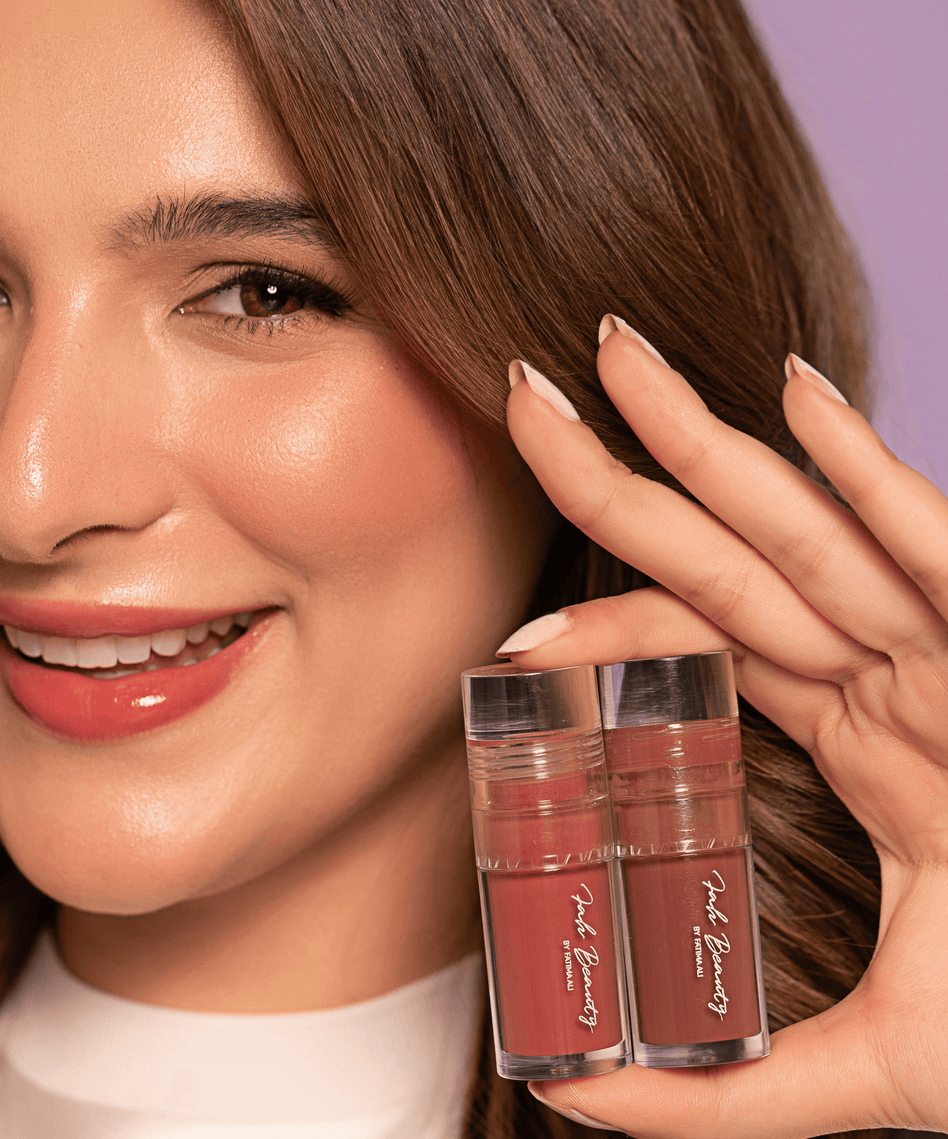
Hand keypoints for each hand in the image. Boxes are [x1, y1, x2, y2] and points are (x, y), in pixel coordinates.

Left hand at [500, 317, 947, 1137]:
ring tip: (605, 351)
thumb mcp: (882, 1070)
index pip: (703, 647)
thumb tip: (576, 1098)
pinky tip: (790, 392)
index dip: (604, 628)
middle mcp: (897, 674)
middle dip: (615, 471)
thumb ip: (728, 1094)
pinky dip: (868, 471)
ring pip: (800, 527)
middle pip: (721, 553)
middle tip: (513, 391)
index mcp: (868, 737)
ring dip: (703, 434)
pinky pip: (934, 545)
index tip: (509, 649)